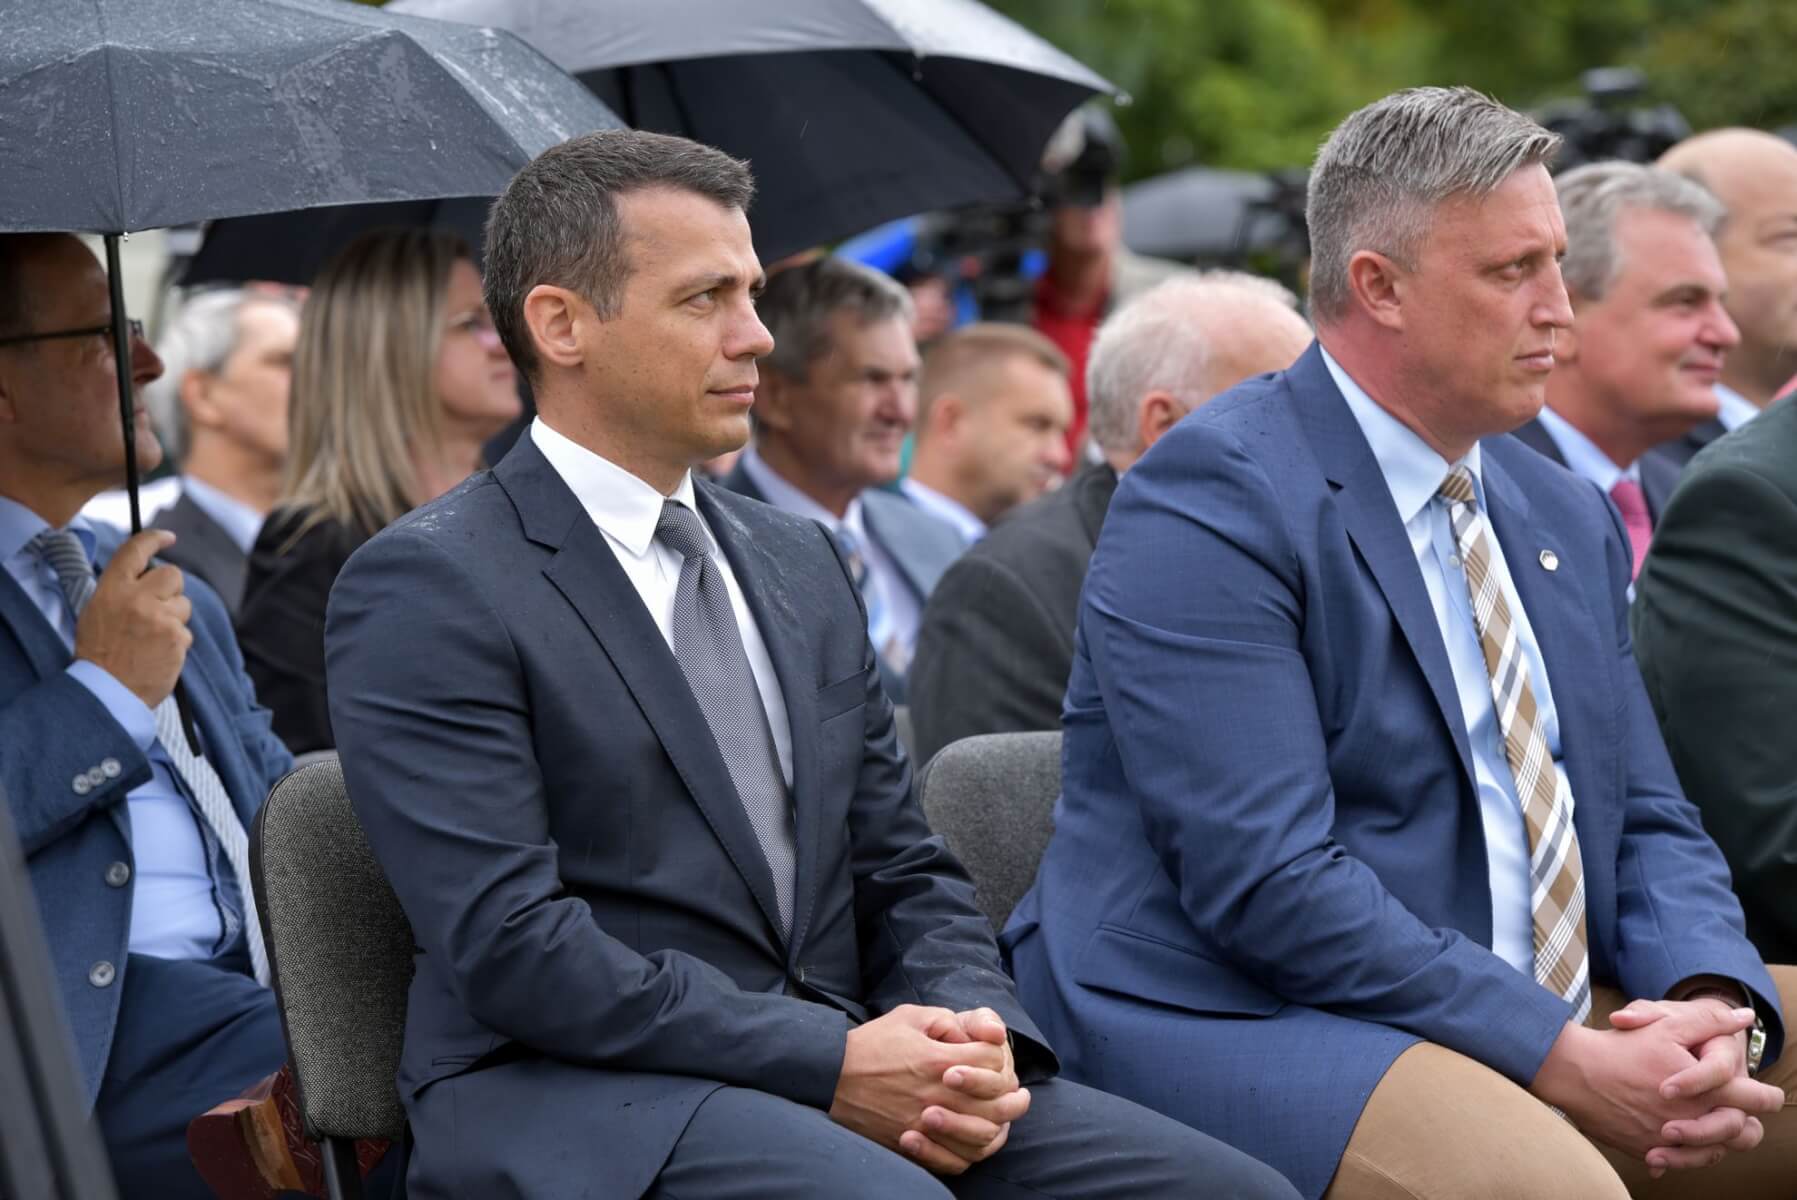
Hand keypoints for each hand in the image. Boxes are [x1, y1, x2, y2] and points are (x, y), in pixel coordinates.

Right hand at [73, 531, 190, 707]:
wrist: (106, 692)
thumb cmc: (99, 655)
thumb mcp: (96, 613)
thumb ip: (121, 592)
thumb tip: (147, 578)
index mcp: (112, 589)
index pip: (135, 551)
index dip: (154, 539)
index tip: (168, 537)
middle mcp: (137, 598)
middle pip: (173, 575)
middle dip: (170, 589)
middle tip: (157, 609)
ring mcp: (160, 618)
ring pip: (183, 605)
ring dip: (174, 618)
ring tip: (152, 639)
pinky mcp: (177, 638)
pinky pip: (186, 632)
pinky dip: (176, 643)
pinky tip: (158, 655)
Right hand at [829, 1005, 1029, 1174]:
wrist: (831, 1076)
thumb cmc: (872, 1043)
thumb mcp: (910, 1016)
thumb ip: (948, 1020)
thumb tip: (978, 1033)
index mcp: (938, 1060)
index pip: (992, 1062)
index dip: (999, 1057)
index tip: (994, 1056)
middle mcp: (936, 1095)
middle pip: (995, 1103)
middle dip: (1012, 1096)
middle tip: (1018, 1094)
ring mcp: (925, 1124)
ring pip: (981, 1136)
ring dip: (998, 1127)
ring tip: (1004, 1119)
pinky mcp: (913, 1145)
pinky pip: (955, 1161)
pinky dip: (971, 1153)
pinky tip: (976, 1141)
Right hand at [1532, 1005, 1774, 1175]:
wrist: (1573, 1073)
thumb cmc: (1620, 1047)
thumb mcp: (1666, 1026)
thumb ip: (1709, 1021)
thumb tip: (1744, 1016)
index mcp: (1706, 1092)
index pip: (1756, 1100)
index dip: (1766, 1096)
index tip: (1766, 1095)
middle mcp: (1694, 1122)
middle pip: (1741, 1135)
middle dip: (1742, 1123)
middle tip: (1737, 1113)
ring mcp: (1671, 1141)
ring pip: (1712, 1152)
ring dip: (1714, 1140)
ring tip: (1706, 1126)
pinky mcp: (1648, 1151)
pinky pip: (1676, 1160)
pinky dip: (1679, 1151)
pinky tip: (1671, 1137)